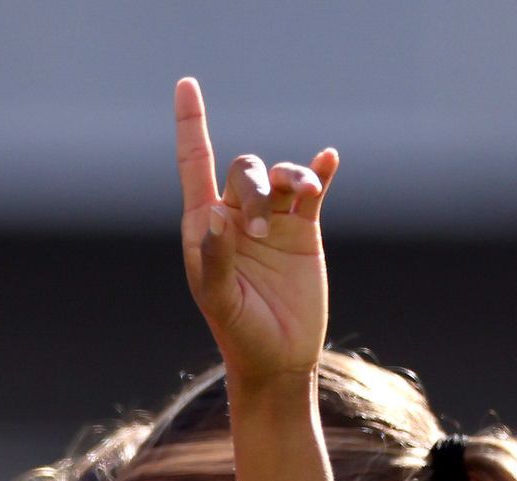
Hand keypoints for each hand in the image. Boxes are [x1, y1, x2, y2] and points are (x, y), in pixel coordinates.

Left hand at [172, 78, 337, 387]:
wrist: (280, 360)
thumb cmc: (240, 335)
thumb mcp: (221, 303)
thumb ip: (215, 262)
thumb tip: (215, 220)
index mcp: (206, 228)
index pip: (196, 163)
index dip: (192, 124)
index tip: (187, 84)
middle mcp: (238, 217)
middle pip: (245, 170)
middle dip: (255, 188)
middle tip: (263, 231)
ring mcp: (274, 221)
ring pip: (280, 175)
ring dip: (291, 178)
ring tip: (301, 198)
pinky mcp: (305, 230)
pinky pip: (313, 190)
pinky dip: (320, 172)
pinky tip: (329, 160)